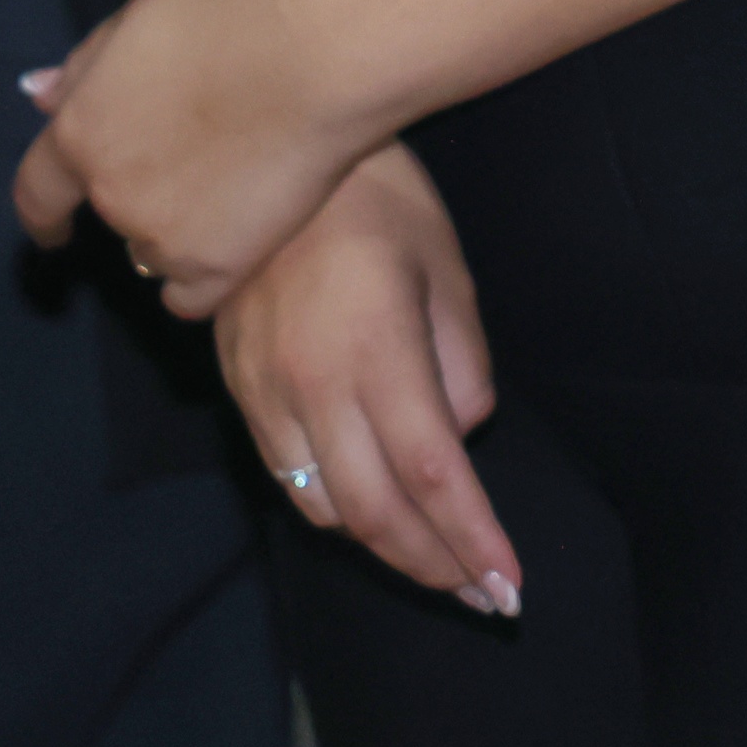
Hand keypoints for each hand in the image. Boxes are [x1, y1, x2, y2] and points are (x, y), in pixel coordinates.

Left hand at [8, 0, 381, 315]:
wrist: (315, 56)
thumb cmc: (231, 18)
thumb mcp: (139, 19)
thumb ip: (85, 67)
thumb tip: (38, 95)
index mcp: (82, 131)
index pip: (38, 190)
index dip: (44, 214)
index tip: (54, 231)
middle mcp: (110, 192)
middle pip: (113, 212)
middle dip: (142, 191)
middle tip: (198, 154)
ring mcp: (161, 237)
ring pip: (152, 252)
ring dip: (175, 230)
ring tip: (232, 185)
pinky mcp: (216, 268)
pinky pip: (190, 297)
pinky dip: (203, 275)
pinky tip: (235, 243)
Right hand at [210, 149, 520, 613]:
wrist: (263, 147)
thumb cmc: (376, 196)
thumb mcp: (445, 268)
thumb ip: (461, 364)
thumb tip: (459, 437)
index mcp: (374, 352)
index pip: (434, 477)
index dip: (473, 544)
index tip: (510, 590)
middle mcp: (310, 385)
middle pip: (375, 514)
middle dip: (435, 568)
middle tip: (485, 600)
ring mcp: (264, 390)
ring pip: (324, 507)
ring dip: (383, 546)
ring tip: (437, 561)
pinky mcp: (236, 386)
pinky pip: (285, 475)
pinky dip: (332, 508)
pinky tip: (370, 509)